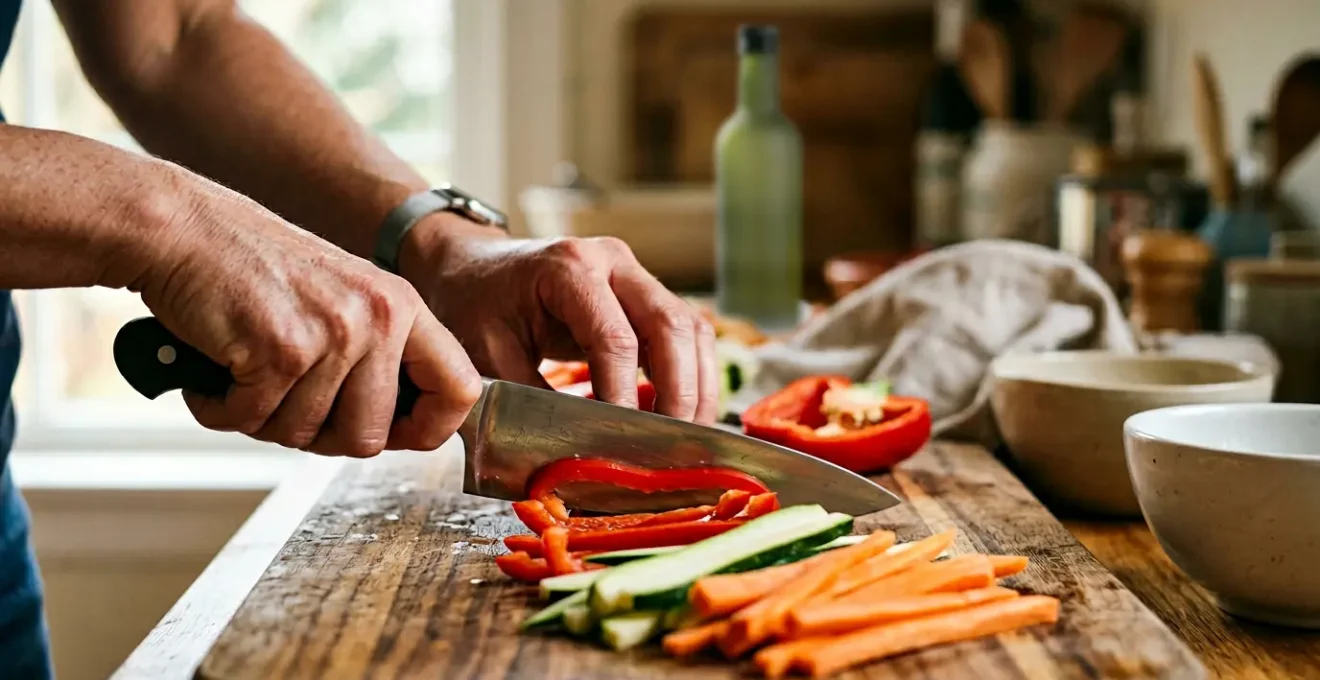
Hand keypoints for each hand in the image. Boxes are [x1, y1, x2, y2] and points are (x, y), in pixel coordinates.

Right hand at [133, 166, 481, 455]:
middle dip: (318, 437)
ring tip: (244, 372)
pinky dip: (222, 409)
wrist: (184, 229)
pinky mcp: (280, 349)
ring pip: (305, 435)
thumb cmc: (255, 270)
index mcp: (403, 307)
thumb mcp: (344, 300)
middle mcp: (378, 318)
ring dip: (262, 418)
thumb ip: (377, 357)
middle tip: (283, 402)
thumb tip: (397, 431)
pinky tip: (215, 371)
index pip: (460, 390)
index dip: (429, 429)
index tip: (394, 435)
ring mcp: (332, 333)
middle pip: (368, 438)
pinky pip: (253, 421)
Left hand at [399, 215, 718, 423]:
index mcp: (568, 268)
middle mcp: (612, 261)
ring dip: (696, 387)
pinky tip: (683, 415)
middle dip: (680, 393)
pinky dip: (692, 376)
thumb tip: (571, 453)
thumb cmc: (473, 304)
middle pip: (671, 326)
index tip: (626, 443)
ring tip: (686, 439)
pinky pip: (686, 334)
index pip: (615, 338)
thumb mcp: (485, 353)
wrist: (472, 267)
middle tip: (673, 448)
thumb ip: (527, 399)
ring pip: (690, 329)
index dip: (625, 395)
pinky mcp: (645, 294)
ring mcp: (634, 274)